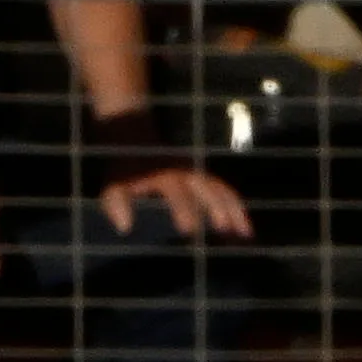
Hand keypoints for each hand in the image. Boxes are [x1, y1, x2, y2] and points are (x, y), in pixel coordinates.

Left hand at [97, 159, 252, 240]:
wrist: (134, 130)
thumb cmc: (124, 163)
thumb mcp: (115, 181)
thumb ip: (117, 202)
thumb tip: (124, 226)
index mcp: (165, 172)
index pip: (177, 191)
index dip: (182, 207)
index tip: (188, 229)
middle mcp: (186, 170)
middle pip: (207, 187)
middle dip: (218, 207)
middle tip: (227, 231)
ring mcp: (197, 171)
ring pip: (220, 188)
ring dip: (234, 208)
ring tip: (246, 232)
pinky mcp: (203, 174)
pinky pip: (222, 189)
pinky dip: (234, 204)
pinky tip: (243, 225)